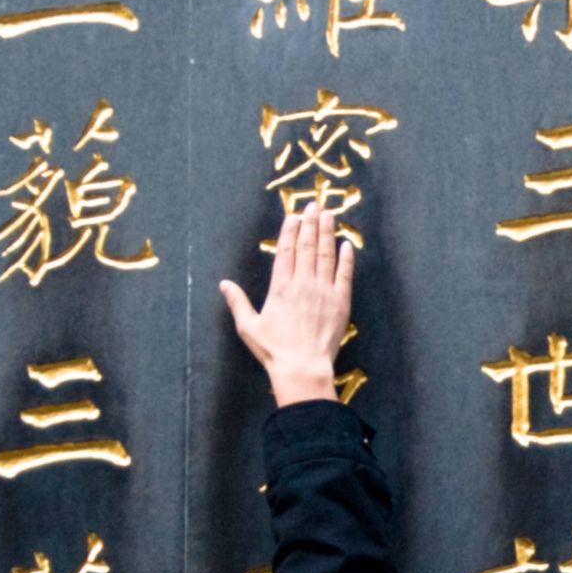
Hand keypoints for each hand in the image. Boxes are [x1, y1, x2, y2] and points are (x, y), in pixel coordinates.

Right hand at [221, 207, 353, 409]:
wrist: (303, 367)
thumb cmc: (274, 350)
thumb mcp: (248, 326)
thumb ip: (237, 302)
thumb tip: (224, 284)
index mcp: (280, 287)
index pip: (285, 251)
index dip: (290, 231)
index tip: (293, 216)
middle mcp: (303, 284)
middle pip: (307, 247)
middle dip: (310, 224)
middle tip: (314, 205)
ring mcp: (323, 292)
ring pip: (326, 255)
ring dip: (327, 233)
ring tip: (328, 215)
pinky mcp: (340, 303)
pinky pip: (345, 275)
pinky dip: (346, 259)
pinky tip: (347, 245)